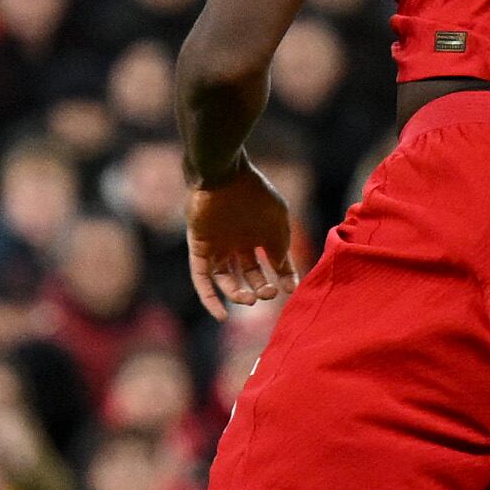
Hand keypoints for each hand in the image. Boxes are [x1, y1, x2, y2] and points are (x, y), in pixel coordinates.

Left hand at [183, 169, 299, 316]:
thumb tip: (283, 276)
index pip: (272, 262)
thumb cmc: (255, 196)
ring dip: (238, 295)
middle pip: (248, 274)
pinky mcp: (199, 246)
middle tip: (268, 294)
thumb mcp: (277, 225)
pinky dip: (209, 298)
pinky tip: (221, 315)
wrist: (225, 174)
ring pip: (225, 279)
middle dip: (260, 288)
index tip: (290, 290)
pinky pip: (201, 277)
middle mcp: (237, 240)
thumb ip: (280, 251)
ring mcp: (217, 244)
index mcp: (258, 232)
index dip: (283, 277)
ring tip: (250, 300)